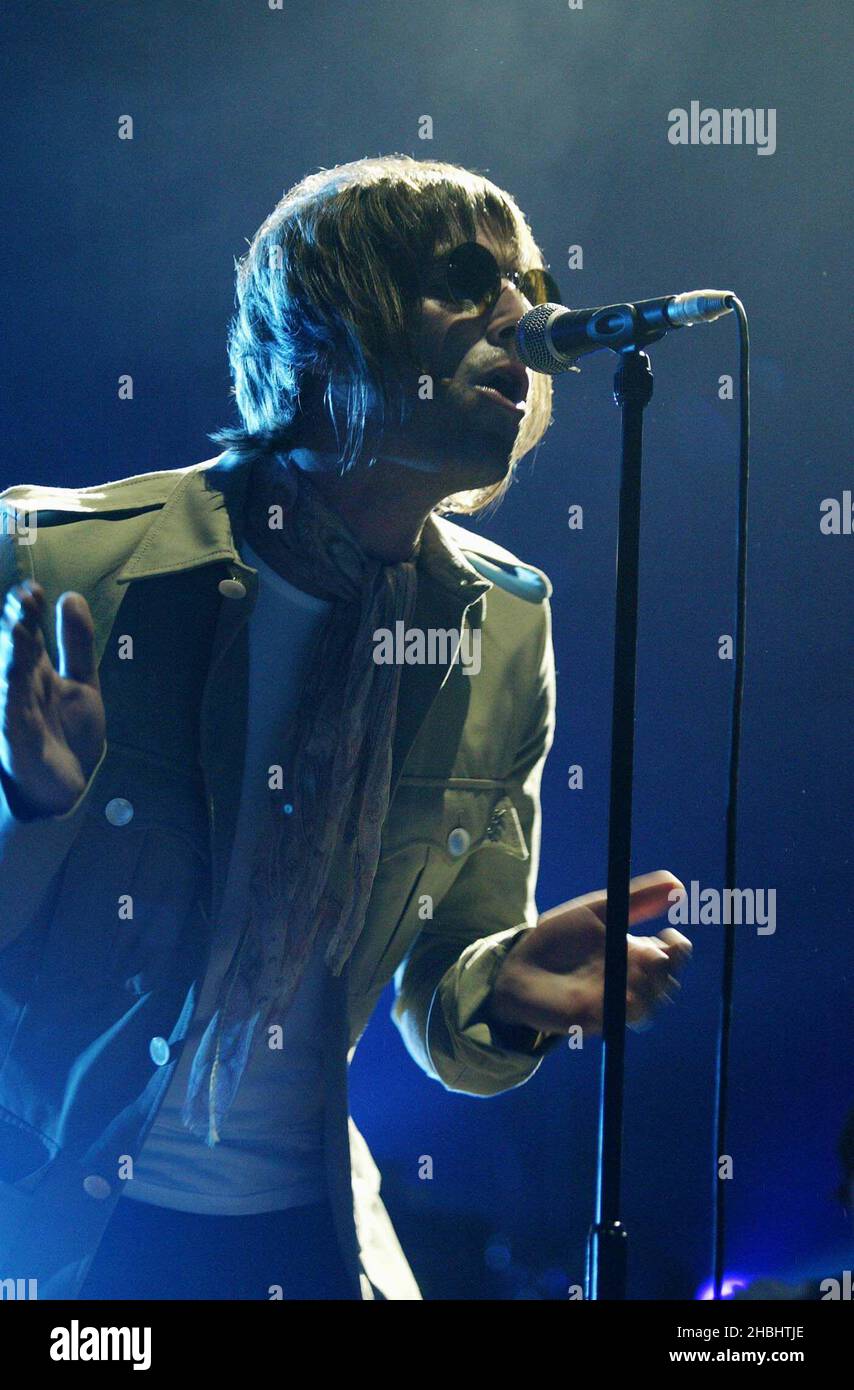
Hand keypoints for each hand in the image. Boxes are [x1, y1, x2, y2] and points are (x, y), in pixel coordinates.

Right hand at [0, 580, 105, 815]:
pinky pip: (12, 716)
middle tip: (22, 598)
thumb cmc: (69, 731)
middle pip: (15, 650)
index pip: (27, 632)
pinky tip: (12, 677)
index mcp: (36, 669)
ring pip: (9, 678)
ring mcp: (17, 711)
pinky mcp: (18, 739)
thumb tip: (70, 596)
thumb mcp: (82, 682)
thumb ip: (77, 643)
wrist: (74, 783)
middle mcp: (21, 686)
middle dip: (16, 623)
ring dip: (10, 653)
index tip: (34, 589)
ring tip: (15, 628)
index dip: (29, 611)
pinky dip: (11, 696)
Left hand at [488, 870, 691, 1036]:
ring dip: (648, 984)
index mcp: (634, 951)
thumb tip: (678, 884)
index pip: (673, 954)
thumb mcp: (598, 911)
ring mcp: (618, 1001)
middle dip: (666, 966)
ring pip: (655, 1000)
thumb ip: (637, 898)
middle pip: (669, 979)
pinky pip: (630, 1018)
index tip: (669, 935)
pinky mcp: (603, 1020)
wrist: (521, 967)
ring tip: (628, 969)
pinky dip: (632, 1004)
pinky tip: (623, 993)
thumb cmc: (557, 938)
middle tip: (646, 953)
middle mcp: (631, 978)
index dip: (678, 947)